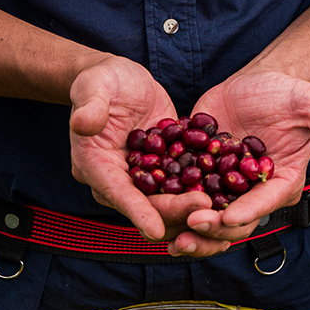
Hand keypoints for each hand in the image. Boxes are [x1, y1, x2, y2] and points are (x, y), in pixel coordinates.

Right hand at [69, 55, 211, 240]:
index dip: (137, 212)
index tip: (156, 230)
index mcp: (95, 165)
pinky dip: (202, 187)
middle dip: (175, 210)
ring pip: (168, 200)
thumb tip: (82, 123)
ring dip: (192, 205)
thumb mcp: (93, 86)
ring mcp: (143, 175)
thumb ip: (90, 106)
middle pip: (147, 204)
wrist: (120, 79)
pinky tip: (228, 192)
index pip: (116, 193)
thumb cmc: (101, 80)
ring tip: (221, 205)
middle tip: (206, 206)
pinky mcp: (164, 165)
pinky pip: (182, 182)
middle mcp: (118, 178)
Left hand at [167, 69, 309, 255]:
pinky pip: (184, 193)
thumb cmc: (287, 94)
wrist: (256, 84)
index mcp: (280, 182)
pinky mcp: (200, 173)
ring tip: (167, 236)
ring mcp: (224, 185)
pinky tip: (150, 209)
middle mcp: (252, 192)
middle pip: (233, 222)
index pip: (265, 203)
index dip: (248, 212)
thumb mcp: (309, 103)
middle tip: (189, 231)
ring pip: (207, 217)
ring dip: (188, 229)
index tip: (229, 218)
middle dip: (212, 231)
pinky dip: (169, 204)